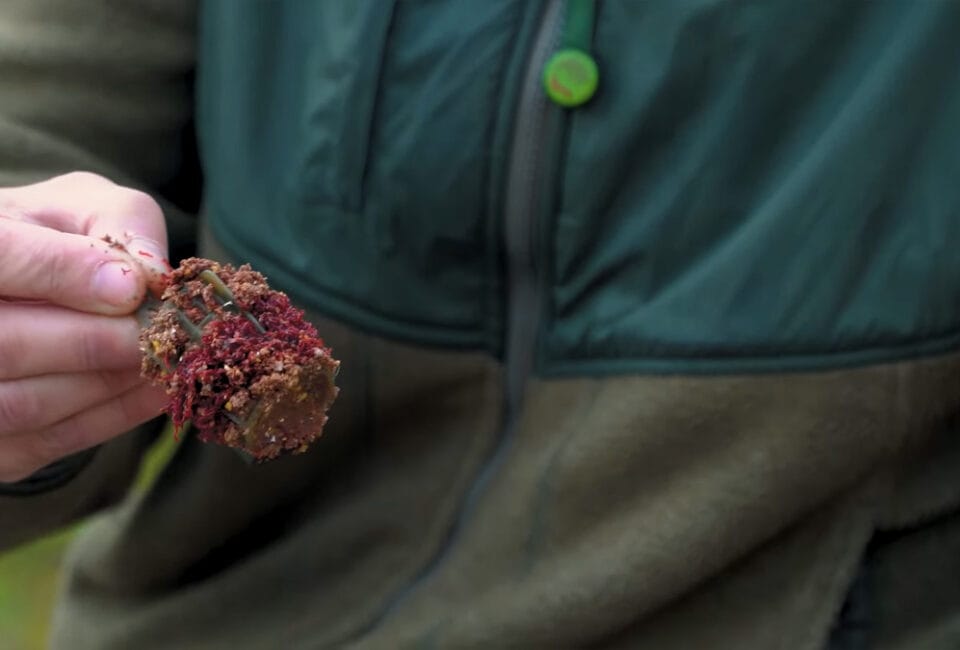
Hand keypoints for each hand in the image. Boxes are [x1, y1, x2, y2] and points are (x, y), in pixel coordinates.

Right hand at [0, 172, 170, 481]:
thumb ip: (120, 224)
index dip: (61, 272)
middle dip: (94, 343)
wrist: (31, 286)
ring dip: (107, 384)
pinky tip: (158, 389)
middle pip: (5, 345)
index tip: (129, 287)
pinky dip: (112, 416)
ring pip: (24, 403)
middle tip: (162, 335)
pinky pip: (47, 440)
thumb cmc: (61, 237)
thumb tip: (147, 277)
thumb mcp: (88, 206)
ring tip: (169, 362)